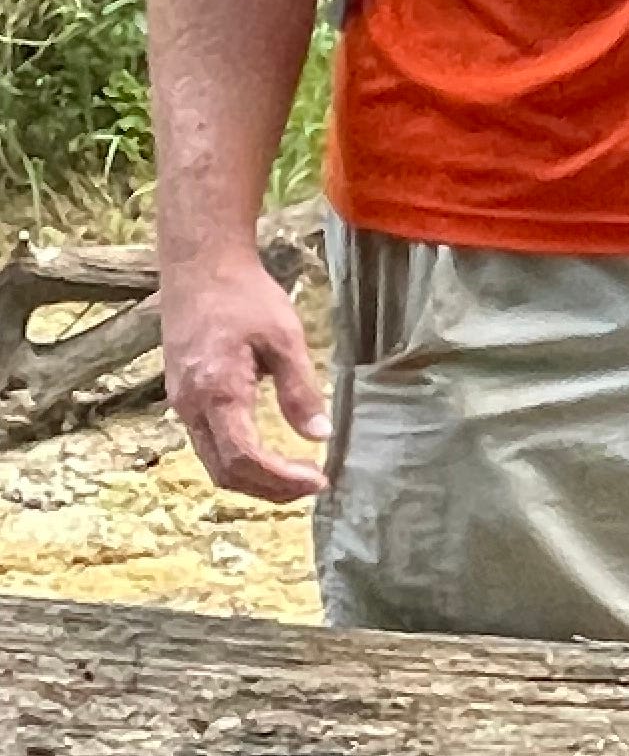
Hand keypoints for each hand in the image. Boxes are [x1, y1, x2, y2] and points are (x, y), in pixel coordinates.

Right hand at [161, 248, 327, 501]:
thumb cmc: (243, 295)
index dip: (282, 480)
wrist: (198, 265)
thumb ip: (300, 390)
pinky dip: (237, 460)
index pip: (245, 459)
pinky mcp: (182, 395)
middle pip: (225, 472)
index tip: (319, 480)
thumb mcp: (285, 337)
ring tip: (294, 475)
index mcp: (218, 392)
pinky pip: (207, 443)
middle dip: (270, 489)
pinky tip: (267, 452)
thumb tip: (319, 436)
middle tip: (312, 484)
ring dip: (253, 479)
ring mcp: (181, 402)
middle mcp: (191, 405)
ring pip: (212, 462)